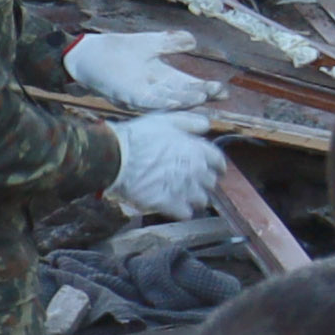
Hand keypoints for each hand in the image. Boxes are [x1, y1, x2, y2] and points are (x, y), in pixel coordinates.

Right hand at [109, 117, 224, 219]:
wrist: (116, 158)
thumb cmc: (138, 137)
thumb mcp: (165, 120)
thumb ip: (189, 122)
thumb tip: (206, 125)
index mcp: (197, 150)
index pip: (218, 162)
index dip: (217, 166)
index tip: (215, 170)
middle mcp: (196, 171)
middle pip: (210, 182)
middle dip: (203, 182)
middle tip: (190, 180)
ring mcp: (184, 189)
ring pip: (201, 200)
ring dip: (194, 198)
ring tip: (182, 195)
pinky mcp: (170, 205)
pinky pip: (186, 214)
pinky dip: (182, 211)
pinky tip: (173, 206)